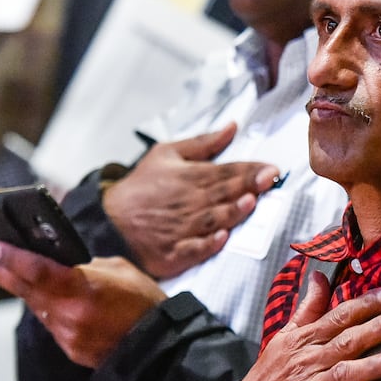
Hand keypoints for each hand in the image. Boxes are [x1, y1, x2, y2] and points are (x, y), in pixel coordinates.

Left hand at [0, 243, 165, 367]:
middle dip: (2, 272)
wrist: (157, 345)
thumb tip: (65, 265)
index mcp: (84, 288)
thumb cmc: (144, 303)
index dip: (13, 258)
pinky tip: (53, 300)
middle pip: (26, 290)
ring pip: (37, 307)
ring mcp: (67, 334)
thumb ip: (87, 267)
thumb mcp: (120, 270)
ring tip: (14, 274)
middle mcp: (70, 313)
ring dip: (27, 291)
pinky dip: (50, 310)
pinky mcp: (70, 349)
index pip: (37, 271)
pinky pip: (52, 324)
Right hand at [104, 121, 280, 279]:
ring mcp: (180, 229)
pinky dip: (207, 245)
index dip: (251, 170)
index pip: (226, 172)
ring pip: (211, 220)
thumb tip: (232, 126)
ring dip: (231, 212)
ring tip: (249, 202)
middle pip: (223, 194)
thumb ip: (203, 142)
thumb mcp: (166, 154)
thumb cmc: (141, 186)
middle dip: (247, 186)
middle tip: (270, 180)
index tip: (273, 169)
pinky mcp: (173, 253)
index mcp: (189, 177)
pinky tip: (222, 238)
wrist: (108, 220)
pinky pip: (192, 249)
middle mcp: (188, 202)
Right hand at [211, 272, 380, 380]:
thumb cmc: (267, 378)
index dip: (364, 304)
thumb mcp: (283, 338)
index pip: (337, 317)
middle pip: (345, 341)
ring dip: (369, 367)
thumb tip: (320, 276)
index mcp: (302, 341)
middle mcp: (306, 362)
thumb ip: (307, 308)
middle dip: (375, 329)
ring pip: (341, 374)